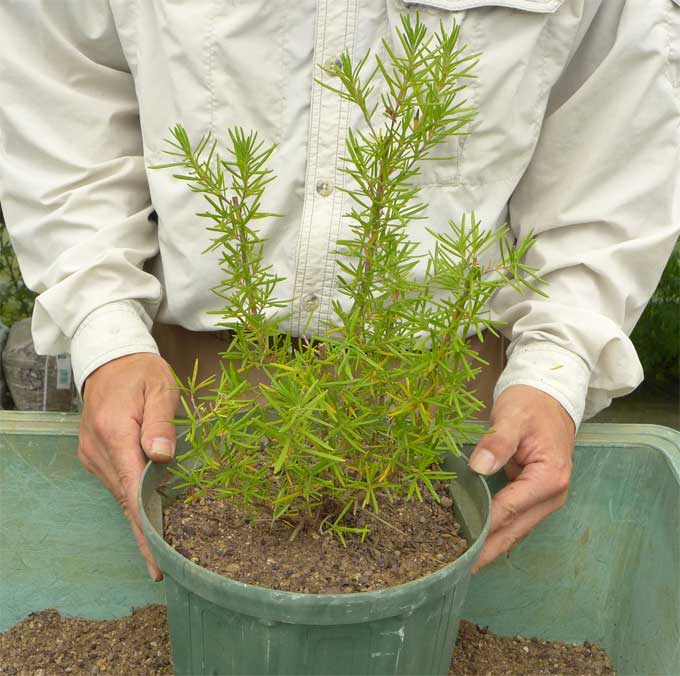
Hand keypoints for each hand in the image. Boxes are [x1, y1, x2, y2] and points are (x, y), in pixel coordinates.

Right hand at [78, 353, 179, 580]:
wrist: (110, 358)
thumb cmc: (141, 372)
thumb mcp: (160, 389)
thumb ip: (161, 423)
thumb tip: (162, 456)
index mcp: (115, 433)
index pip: (132, 490)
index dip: (145, 528)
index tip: (156, 560)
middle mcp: (97, 450)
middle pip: (126, 498)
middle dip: (147, 529)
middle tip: (168, 560)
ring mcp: (93, 454)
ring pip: (121, 492)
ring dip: (141, 511)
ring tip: (166, 536)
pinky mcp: (95, 454)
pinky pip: (117, 481)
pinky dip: (133, 495)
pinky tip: (151, 506)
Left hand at [468, 385, 574, 572]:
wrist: (550, 396)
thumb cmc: (531, 405)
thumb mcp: (513, 417)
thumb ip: (496, 442)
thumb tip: (478, 468)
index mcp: (549, 478)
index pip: (509, 509)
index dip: (484, 529)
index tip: (462, 550)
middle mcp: (552, 495)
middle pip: (515, 530)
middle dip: (487, 550)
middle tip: (456, 568)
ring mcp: (545, 498)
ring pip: (515, 529)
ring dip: (490, 545)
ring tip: (461, 562)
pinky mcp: (535, 495)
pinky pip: (514, 518)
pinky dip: (496, 531)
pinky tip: (475, 540)